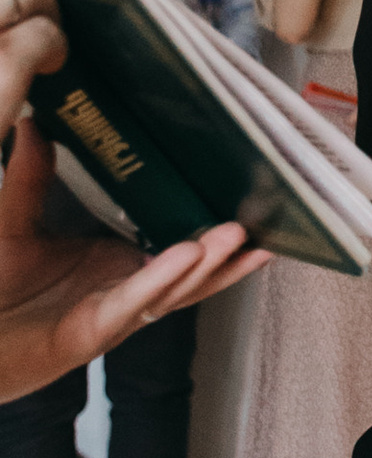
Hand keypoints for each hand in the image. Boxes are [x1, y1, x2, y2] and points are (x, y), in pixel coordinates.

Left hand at [0, 118, 265, 402]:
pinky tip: (188, 257)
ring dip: (208, 266)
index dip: (212, 234)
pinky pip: (134, 302)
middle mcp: (124, 292)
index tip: (244, 205)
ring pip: (173, 291)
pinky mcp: (93, 332)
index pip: (176, 251)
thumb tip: (36, 125)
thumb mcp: (14, 221)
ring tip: (237, 237)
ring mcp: (113, 315)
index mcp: (116, 267)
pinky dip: (162, 279)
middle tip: (261, 225)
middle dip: (226, 254)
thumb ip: (29, 177)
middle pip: (190, 276)